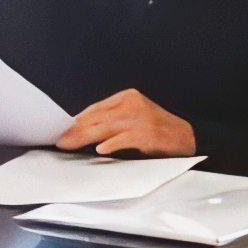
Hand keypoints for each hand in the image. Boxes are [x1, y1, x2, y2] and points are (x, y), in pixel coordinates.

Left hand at [56, 89, 195, 156]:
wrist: (187, 138)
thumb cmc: (156, 131)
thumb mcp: (133, 118)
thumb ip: (112, 121)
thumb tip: (82, 130)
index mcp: (128, 97)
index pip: (96, 108)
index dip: (78, 120)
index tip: (63, 130)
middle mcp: (132, 103)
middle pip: (97, 117)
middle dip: (76, 130)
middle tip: (61, 141)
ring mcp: (141, 118)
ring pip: (106, 127)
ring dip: (86, 137)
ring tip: (71, 145)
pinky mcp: (148, 133)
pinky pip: (124, 138)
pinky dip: (112, 144)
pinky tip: (100, 150)